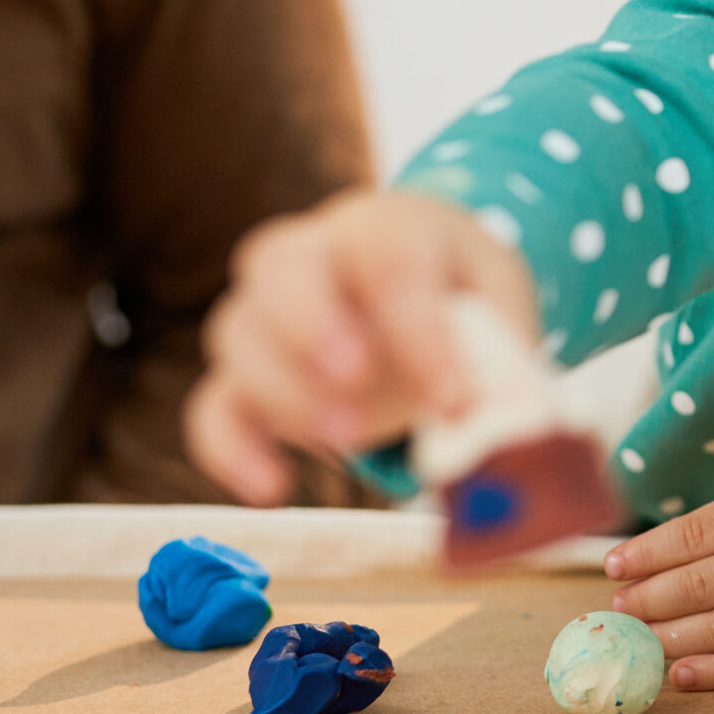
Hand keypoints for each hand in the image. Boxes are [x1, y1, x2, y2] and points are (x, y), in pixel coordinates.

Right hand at [184, 189, 537, 504]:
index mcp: (387, 226)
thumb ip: (500, 357)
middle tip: (358, 384)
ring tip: (349, 439)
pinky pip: (213, 406)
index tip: (452, 398)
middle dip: (314, 330)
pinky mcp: (241, 374)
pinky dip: (231, 449)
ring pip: (239, 337)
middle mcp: (311, 254)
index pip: (390, 261)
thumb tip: (493, 428)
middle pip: (283, 271)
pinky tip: (271, 487)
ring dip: (286, 393)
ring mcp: (264, 311)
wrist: (423, 282)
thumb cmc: (462, 293)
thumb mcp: (500, 306)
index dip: (417, 329)